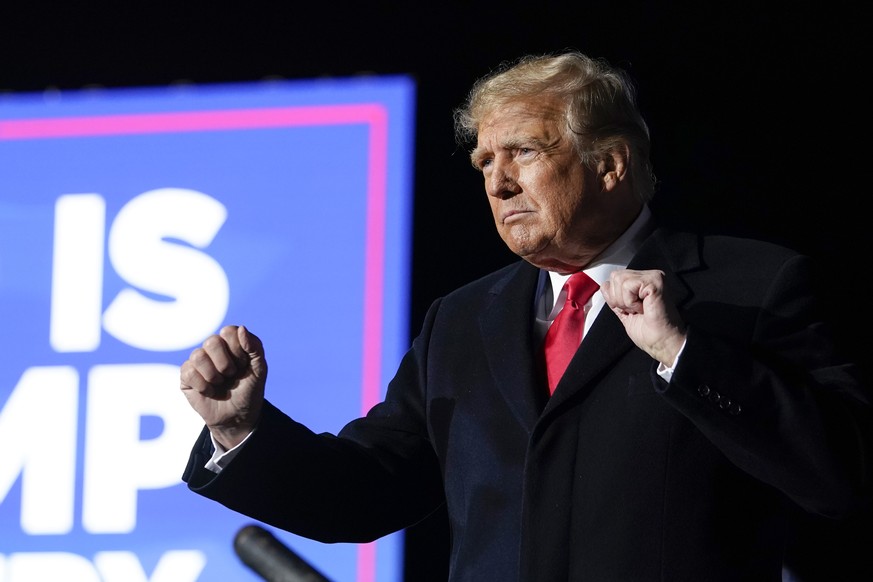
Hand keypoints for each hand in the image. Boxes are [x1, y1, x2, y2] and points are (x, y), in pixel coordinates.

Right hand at [180, 325, 267, 448]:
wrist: (239, 416)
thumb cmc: (249, 390)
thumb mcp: (259, 369)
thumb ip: (255, 347)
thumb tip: (241, 328)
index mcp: (231, 343)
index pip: (228, 331)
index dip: (237, 349)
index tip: (244, 364)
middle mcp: (213, 349)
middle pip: (212, 341)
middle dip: (226, 364)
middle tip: (231, 375)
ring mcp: (198, 361)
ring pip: (198, 356)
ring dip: (214, 375)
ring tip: (220, 384)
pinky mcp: (186, 376)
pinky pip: (188, 371)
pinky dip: (203, 386)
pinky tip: (210, 392)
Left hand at [601, 269, 685, 366]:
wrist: (662, 343)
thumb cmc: (649, 332)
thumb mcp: (624, 311)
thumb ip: (615, 297)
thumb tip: (605, 285)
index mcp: (643, 281)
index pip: (615, 278)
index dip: (615, 296)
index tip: (630, 311)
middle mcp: (649, 275)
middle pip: (615, 276)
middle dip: (618, 298)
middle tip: (635, 311)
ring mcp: (653, 277)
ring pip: (619, 280)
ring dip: (625, 301)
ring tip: (640, 310)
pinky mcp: (654, 282)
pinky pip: (627, 286)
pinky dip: (630, 302)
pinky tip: (643, 308)